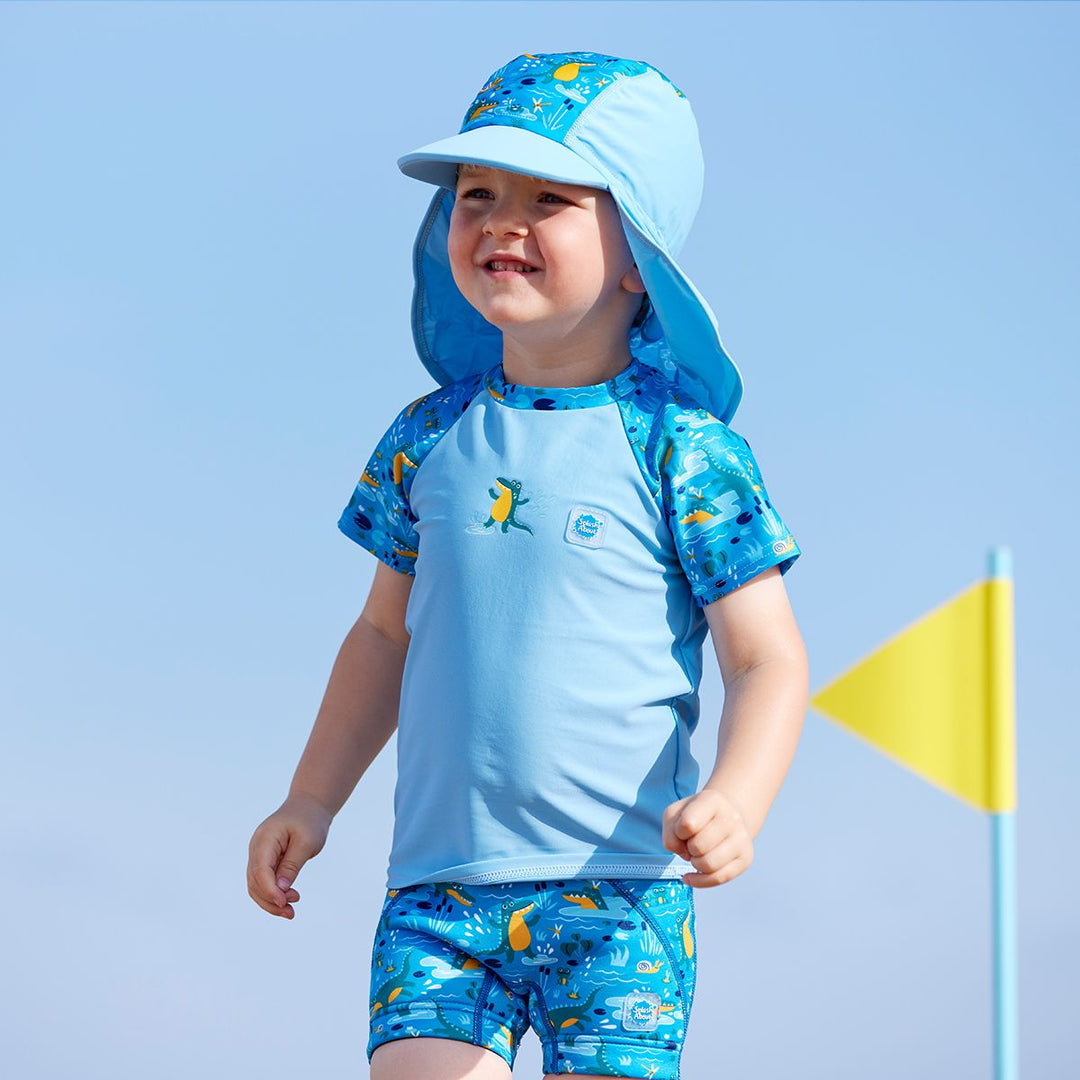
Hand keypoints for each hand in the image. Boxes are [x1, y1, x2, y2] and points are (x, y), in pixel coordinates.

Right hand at [246, 791, 332, 918]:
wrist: (309, 806)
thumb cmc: (309, 821)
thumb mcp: (306, 842)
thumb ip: (292, 865)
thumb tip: (280, 889)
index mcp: (265, 838)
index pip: (260, 869)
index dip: (269, 890)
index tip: (284, 903)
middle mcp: (256, 848)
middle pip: (254, 881)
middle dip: (270, 900)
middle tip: (291, 912)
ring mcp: (258, 854)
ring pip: (256, 885)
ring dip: (270, 901)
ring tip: (291, 911)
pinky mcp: (264, 861)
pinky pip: (263, 882)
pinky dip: (273, 894)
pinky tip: (287, 901)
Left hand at [662, 788, 753, 887]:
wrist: (725, 817)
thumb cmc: (696, 816)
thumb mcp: (675, 813)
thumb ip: (669, 832)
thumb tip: (683, 853)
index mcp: (712, 800)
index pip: (687, 824)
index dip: (678, 831)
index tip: (683, 828)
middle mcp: (732, 817)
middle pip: (698, 847)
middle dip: (688, 849)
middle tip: (692, 843)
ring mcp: (742, 838)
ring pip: (708, 865)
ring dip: (695, 864)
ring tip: (698, 854)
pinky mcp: (746, 858)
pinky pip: (719, 879)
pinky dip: (700, 881)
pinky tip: (692, 875)